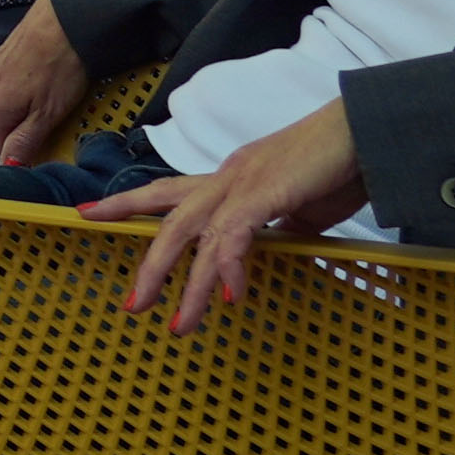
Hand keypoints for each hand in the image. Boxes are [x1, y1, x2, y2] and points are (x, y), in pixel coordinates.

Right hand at [0, 0, 92, 165]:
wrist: (69, 16)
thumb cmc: (62, 62)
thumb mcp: (49, 113)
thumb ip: (25, 141)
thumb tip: (7, 166)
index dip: (20, 152)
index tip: (42, 152)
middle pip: (5, 120)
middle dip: (27, 125)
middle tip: (59, 119)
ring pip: (11, 97)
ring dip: (29, 102)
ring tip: (60, 93)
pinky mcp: (8, 48)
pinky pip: (16, 76)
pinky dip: (31, 81)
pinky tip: (52, 74)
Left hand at [77, 99, 367, 329]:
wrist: (367, 129)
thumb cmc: (340, 165)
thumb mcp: (299, 205)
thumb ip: (279, 226)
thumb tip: (275, 250)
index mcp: (231, 178)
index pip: (165, 190)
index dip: (125, 202)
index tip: (87, 213)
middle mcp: (227, 178)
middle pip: (170, 221)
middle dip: (149, 266)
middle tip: (132, 305)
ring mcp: (243, 183)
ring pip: (196, 237)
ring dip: (187, 287)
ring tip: (179, 325)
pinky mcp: (267, 192)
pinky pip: (237, 236)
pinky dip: (230, 267)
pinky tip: (230, 298)